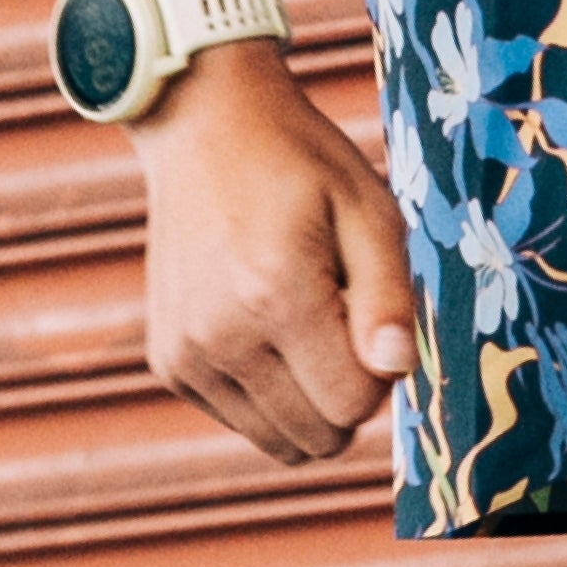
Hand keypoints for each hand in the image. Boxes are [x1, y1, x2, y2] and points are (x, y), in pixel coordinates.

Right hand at [135, 37, 415, 464]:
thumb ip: (388, 295)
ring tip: (304, 316)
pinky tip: (265, 321)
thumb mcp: (367, 207)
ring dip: (307, 396)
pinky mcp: (168, 363)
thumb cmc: (301, 163)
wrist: (206, 127)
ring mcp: (186, 356)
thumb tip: (397, 372)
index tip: (373, 311)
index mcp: (276, 295)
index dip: (381, 370)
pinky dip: (268, 389)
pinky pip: (241, 418)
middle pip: (317, 435)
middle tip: (343, 313)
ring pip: (279, 439)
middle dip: (347, 389)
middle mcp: (221, 338)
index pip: (353, 403)